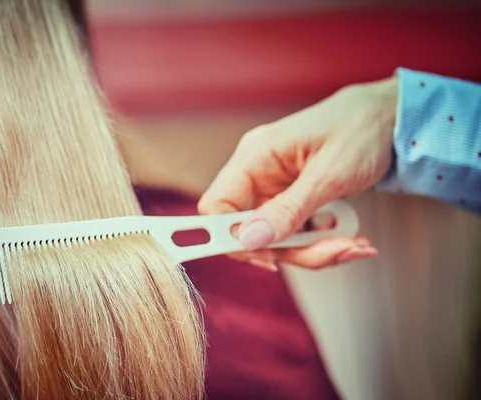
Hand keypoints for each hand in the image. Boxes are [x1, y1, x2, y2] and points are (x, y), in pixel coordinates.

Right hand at [198, 76, 398, 269]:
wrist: (391, 119)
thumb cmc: (360, 130)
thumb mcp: (329, 174)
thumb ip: (288, 210)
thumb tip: (248, 240)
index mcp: (255, 157)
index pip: (217, 206)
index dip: (233, 237)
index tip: (270, 257)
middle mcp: (258, 174)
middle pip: (250, 232)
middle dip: (293, 250)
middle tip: (336, 250)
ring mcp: (275, 189)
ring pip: (276, 239)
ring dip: (315, 250)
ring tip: (355, 244)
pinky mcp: (293, 200)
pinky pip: (296, 234)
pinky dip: (323, 242)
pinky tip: (352, 237)